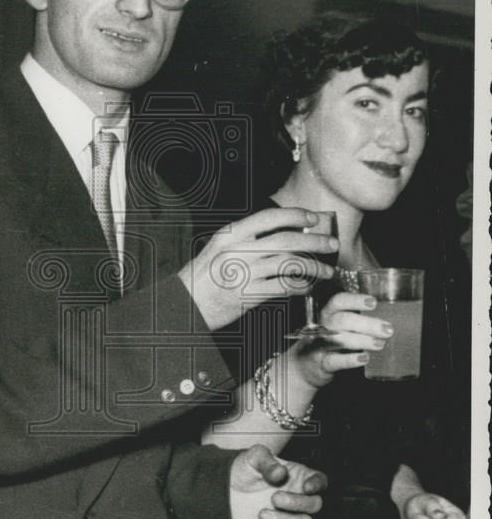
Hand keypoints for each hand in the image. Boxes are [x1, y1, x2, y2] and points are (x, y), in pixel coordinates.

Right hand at [178, 207, 336, 329]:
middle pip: (286, 240)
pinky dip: (302, 286)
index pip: (269, 218)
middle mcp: (239, 251)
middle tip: (331, 243)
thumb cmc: (205, 275)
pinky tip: (309, 286)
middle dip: (315, 240)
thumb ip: (247, 238)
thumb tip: (285, 231)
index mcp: (230, 234)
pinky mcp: (250, 295)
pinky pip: (284, 287)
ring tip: (326, 270)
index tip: (313, 217)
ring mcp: (245, 273)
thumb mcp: (220, 246)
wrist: (187, 303)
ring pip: (290, 264)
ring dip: (314, 266)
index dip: (295, 215)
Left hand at [229, 444, 326, 518]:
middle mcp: (299, 496)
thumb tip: (280, 472)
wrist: (226, 490)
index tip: (306, 487)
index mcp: (298, 476)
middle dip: (297, 504)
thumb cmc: (244, 469)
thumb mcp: (253, 457)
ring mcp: (291, 516)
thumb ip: (267, 461)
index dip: (318, 485)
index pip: (320, 480)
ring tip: (261, 514)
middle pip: (316, 505)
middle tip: (274, 498)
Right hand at [291, 291, 393, 387]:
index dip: (355, 300)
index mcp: (328, 315)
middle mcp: (322, 327)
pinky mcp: (321, 364)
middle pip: (342, 321)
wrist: (304, 367)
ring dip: (362, 341)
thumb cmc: (327, 343)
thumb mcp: (337, 327)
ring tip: (380, 343)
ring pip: (339, 340)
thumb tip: (386, 320)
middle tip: (387, 329)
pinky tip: (364, 358)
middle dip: (366, 324)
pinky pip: (335, 361)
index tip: (373, 302)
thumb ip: (356, 321)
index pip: (338, 301)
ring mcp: (320, 346)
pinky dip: (350, 360)